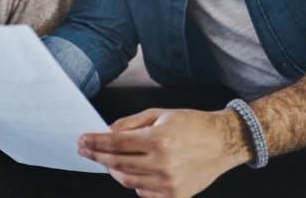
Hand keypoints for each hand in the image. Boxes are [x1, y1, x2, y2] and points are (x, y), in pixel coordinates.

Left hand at [78, 108, 251, 197]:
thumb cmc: (192, 125)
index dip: (95, 143)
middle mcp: (162, 164)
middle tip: (85, 150)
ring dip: (112, 170)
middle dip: (97, 156)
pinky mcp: (175, 196)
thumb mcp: (160, 114)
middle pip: (117, 164)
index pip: (115, 144)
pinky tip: (131, 172)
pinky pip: (143, 193)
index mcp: (158, 140)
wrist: (223, 142)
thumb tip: (107, 132)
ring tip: (106, 161)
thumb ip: (130, 124)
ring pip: (127, 181)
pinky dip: (133, 183)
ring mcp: (169, 183)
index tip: (82, 140)